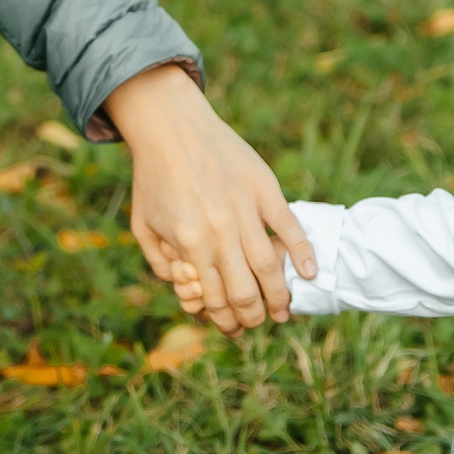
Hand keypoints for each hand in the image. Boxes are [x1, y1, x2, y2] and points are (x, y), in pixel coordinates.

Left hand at [103, 64, 315, 331]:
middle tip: (257, 322)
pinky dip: (303, 252)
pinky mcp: (264, 189)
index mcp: (188, 244)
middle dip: (253, 317)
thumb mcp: (142, 225)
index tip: (232, 328)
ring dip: (280, 297)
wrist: (169, 126)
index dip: (225, 320)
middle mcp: (219, 232)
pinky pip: (290, 227)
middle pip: (245, 291)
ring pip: (269, 266)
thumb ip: (159, 264)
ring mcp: (245, 210)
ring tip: (284, 312)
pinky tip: (311, 273)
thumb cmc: (153, 176)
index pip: (214, 298)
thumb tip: (183, 290)